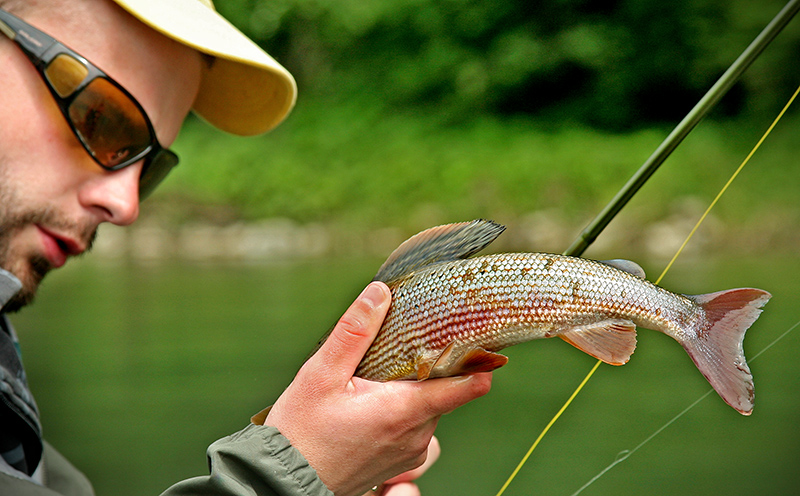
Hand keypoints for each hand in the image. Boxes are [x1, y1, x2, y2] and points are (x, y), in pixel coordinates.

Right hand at [263, 281, 491, 495]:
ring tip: (378, 378)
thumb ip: (354, 332)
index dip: (478, 358)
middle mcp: (416, 435)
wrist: (283, 484)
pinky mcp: (401, 462)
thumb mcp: (321, 374)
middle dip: (429, 365)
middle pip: (444, 389)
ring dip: (413, 389)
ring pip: (429, 406)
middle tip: (403, 345)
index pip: (466, 385)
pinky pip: (417, 427)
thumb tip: (379, 293)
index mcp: (404, 411)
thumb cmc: (300, 435)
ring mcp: (410, 452)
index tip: (479, 336)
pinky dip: (404, 410)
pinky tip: (373, 404)